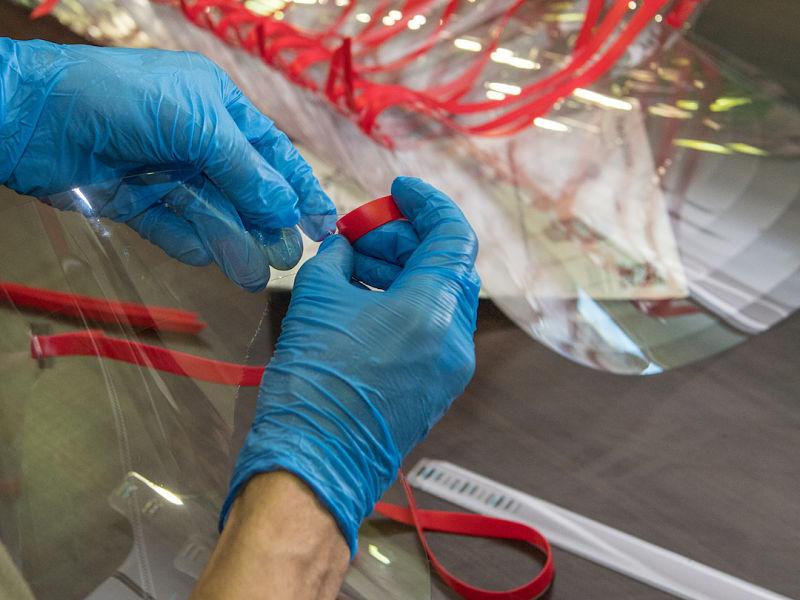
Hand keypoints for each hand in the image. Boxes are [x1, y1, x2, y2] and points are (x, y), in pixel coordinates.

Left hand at [0, 38, 334, 289]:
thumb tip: (287, 210)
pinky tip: (207, 258)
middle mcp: (196, 140)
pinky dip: (189, 242)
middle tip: (289, 257)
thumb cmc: (119, 100)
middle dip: (268, 224)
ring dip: (234, 242)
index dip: (300, 188)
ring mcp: (165, 171)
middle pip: (245, 190)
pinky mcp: (136, 200)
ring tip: (255, 274)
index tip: (325, 225)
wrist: (33, 117)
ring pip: (211, 213)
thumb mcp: (196, 125)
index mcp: (217, 107)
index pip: (272, 153)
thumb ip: (245, 171)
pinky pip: (172, 227)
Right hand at [222, 177, 479, 554]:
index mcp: (434, 311)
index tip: (398, 190)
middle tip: (360, 234)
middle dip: (405, 241)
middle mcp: (455, 340)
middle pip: (447, 266)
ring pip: (440, 298)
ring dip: (402, 272)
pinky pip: (431, 330)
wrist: (311, 465)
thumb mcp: (317, 300)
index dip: (427, 204)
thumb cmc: (311, 383)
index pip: (452, 236)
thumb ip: (340, 258)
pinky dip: (405, 305)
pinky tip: (364, 300)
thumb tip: (348, 246)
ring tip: (353, 266)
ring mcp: (450, 369)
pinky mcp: (436, 389)